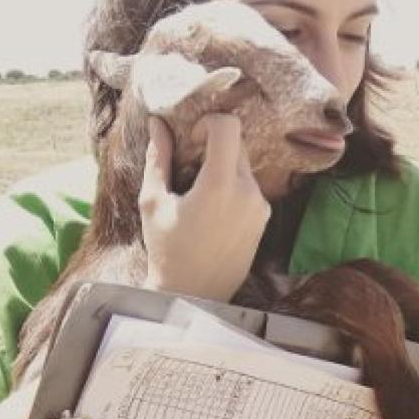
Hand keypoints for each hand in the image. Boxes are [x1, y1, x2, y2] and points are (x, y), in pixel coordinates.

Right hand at [138, 114, 269, 300]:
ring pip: (244, 166)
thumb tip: (157, 123)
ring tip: (199, 194)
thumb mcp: (153, 202)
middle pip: (238, 144)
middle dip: (214, 146)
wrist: (194, 296)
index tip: (192, 141)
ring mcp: (261, 206)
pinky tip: (213, 212)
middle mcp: (248, 191)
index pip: (229, 127)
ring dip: (223, 167)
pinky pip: (251, 188)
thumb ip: (158, 158)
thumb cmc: (167, 250)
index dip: (208, 123)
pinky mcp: (265, 219)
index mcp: (220, 185)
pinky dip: (233, 187)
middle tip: (190, 167)